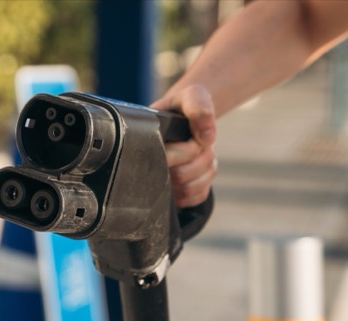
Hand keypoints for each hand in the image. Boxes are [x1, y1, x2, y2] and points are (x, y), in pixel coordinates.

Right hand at [151, 85, 217, 207]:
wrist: (181, 118)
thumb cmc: (182, 107)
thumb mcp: (192, 94)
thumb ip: (198, 105)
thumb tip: (206, 138)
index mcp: (143, 144)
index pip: (167, 161)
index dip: (189, 148)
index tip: (190, 134)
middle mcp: (145, 168)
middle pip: (179, 177)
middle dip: (200, 156)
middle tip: (197, 141)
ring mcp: (158, 185)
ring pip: (188, 190)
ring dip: (204, 169)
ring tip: (197, 152)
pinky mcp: (173, 196)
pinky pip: (195, 198)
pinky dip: (204, 183)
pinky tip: (197, 167)